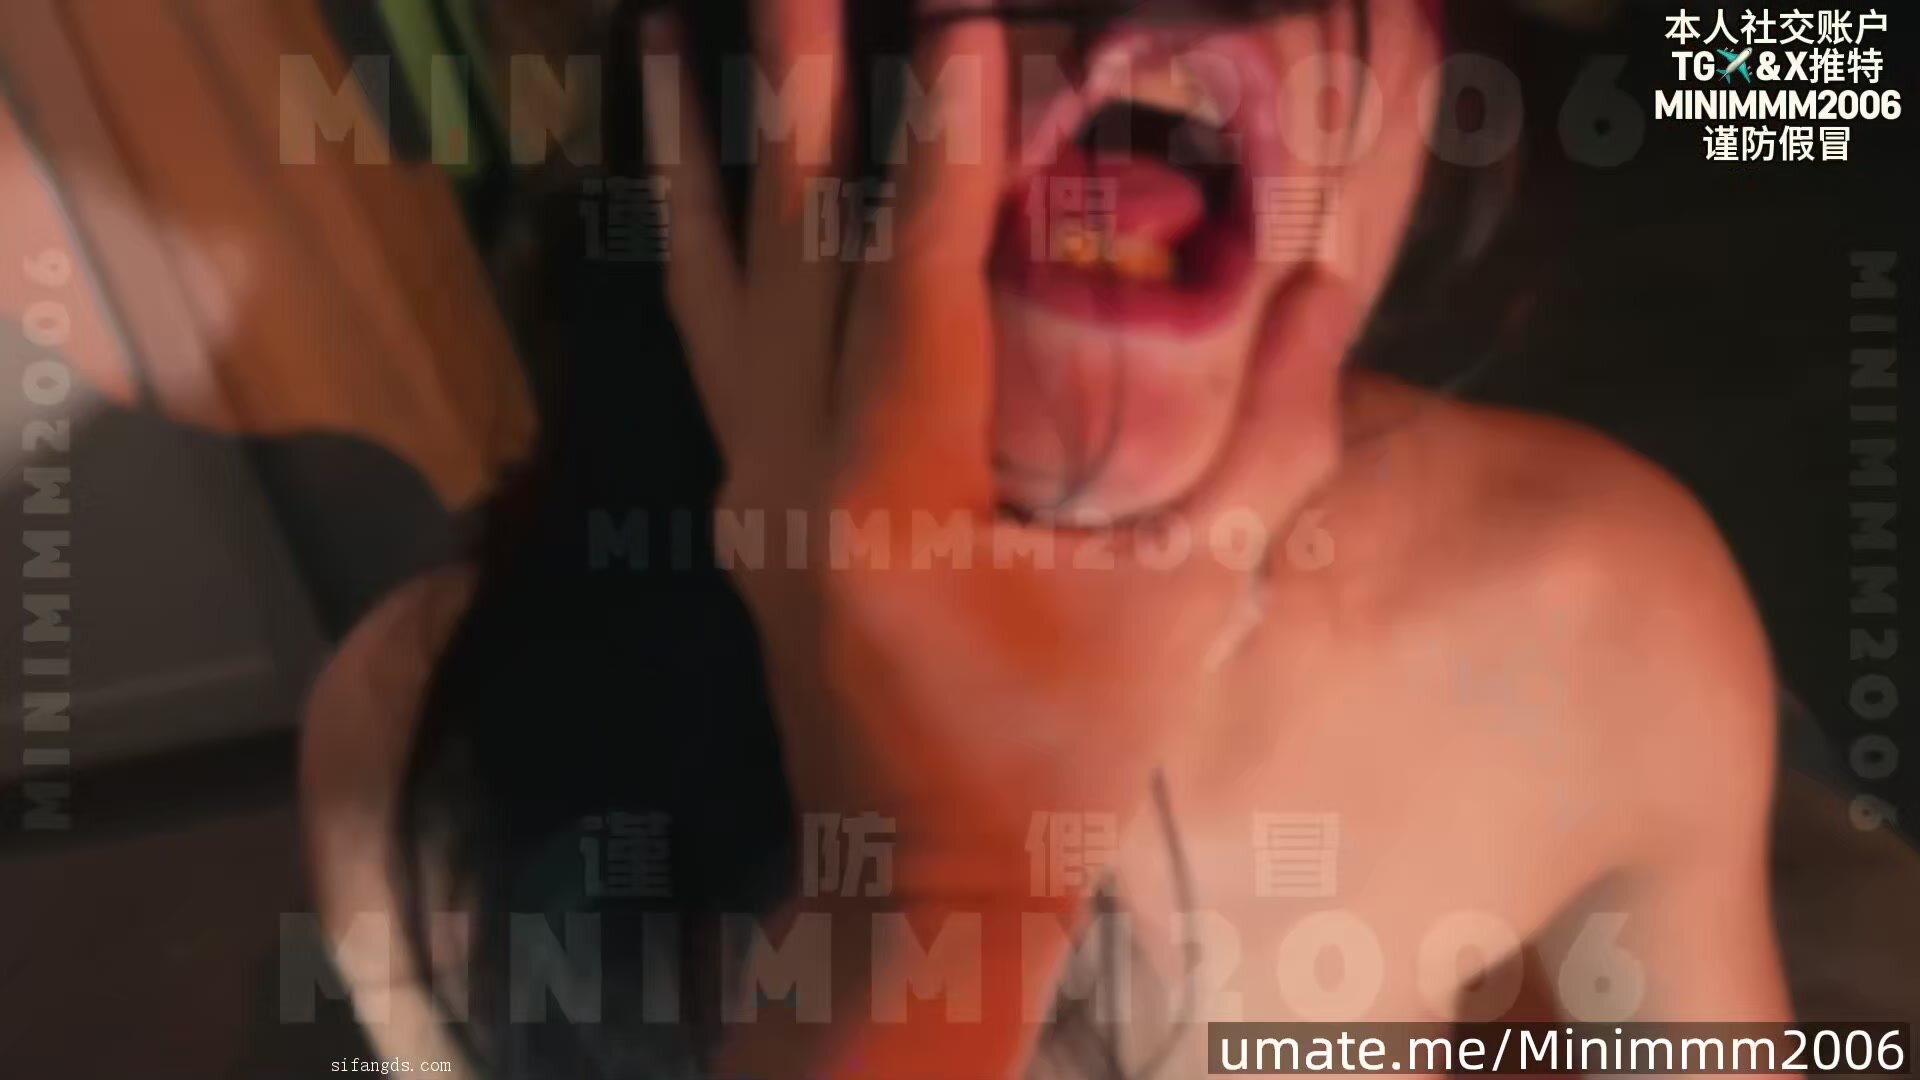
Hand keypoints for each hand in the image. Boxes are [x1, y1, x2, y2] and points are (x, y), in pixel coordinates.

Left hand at [640, 0, 1351, 900]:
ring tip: (683, 32)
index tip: (956, 26)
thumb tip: (1330, 287)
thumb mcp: (1185, 604)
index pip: (918, 288)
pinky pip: (710, 346)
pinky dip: (699, 244)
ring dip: (709, 153)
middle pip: (791, 257)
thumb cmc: (1067, 750)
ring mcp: (747, 494)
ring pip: (715, 291)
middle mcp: (791, 481)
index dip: (942, 149)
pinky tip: (688, 171)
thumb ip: (1267, 442)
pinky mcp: (740, 507)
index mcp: (898, 503)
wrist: (925, 875)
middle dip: (797, 98)